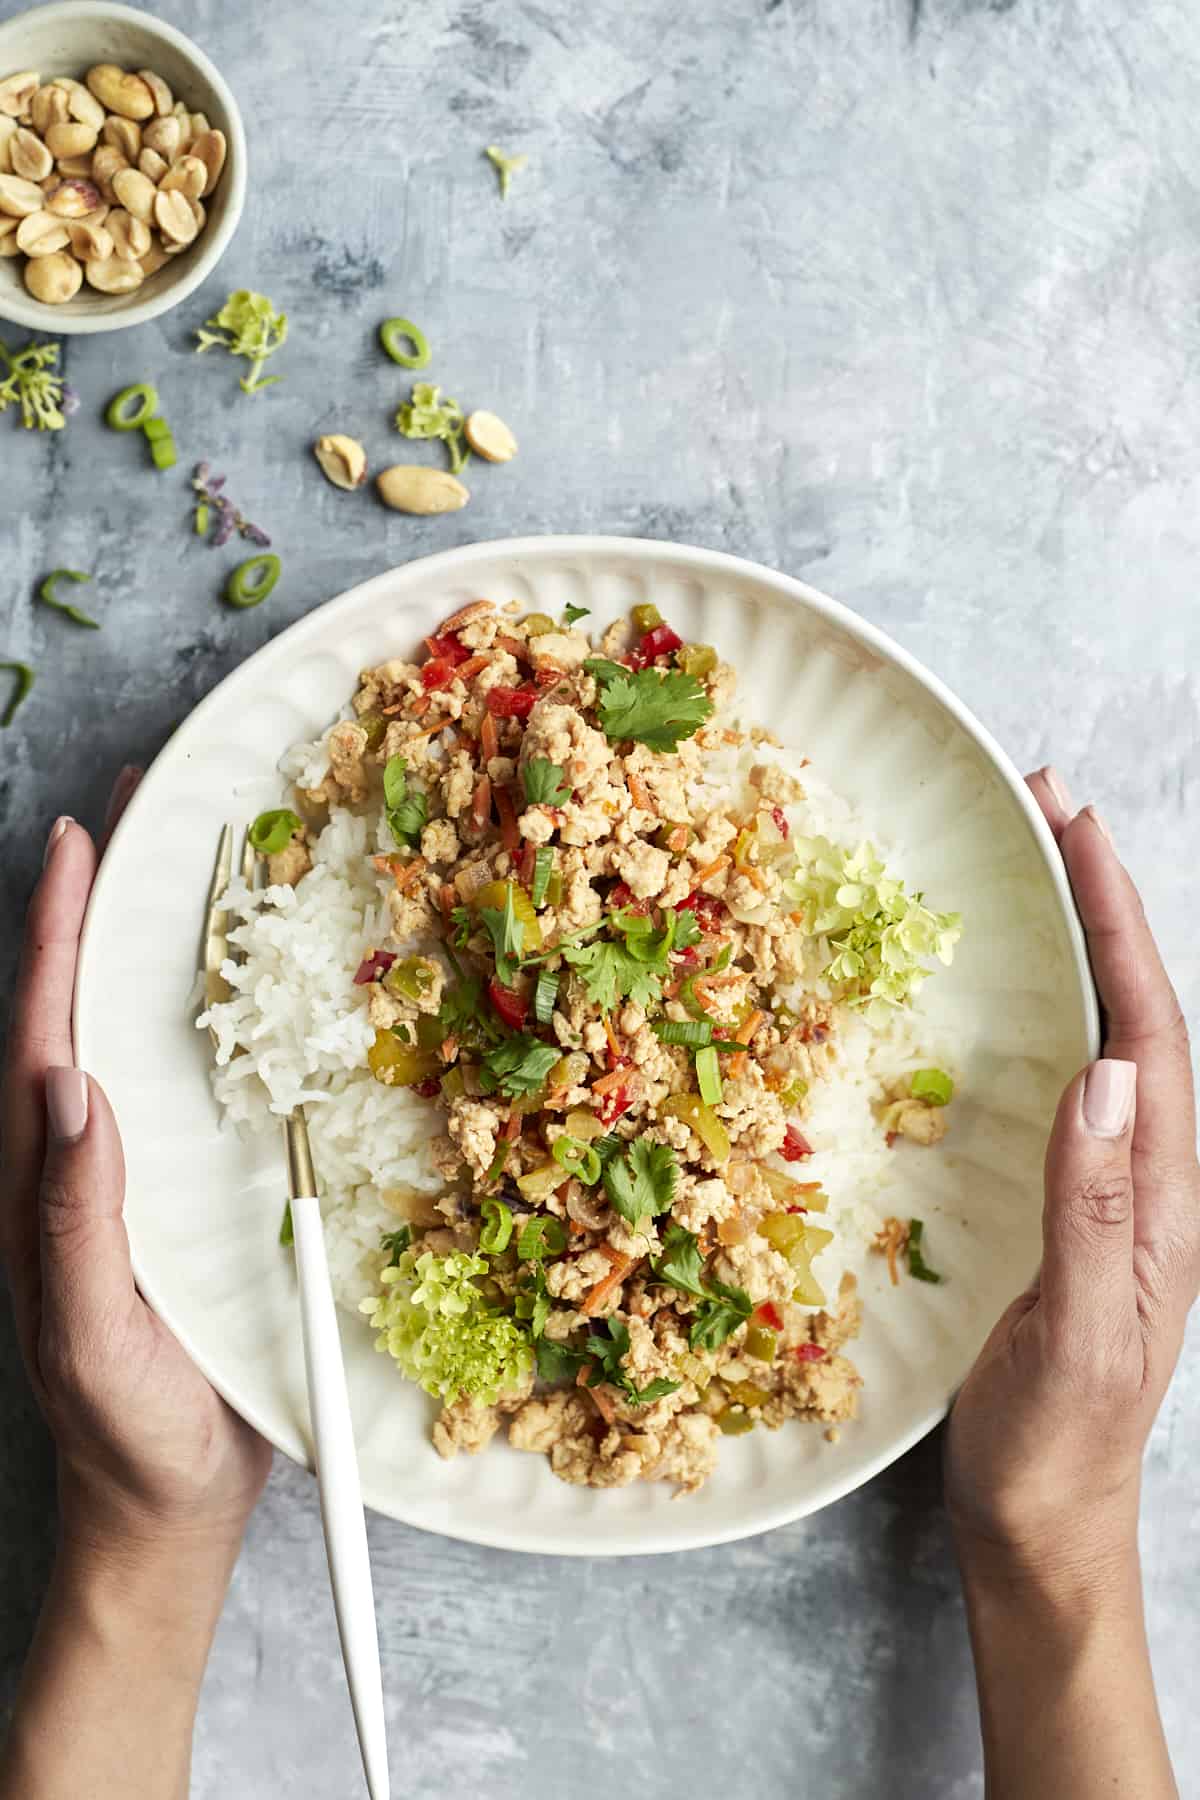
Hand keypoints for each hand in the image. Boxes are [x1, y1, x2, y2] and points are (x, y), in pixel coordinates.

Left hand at [1, 778, 270, 1565]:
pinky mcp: (182, 1201)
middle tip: (137, 812)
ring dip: (150, 947)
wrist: (168, 1509)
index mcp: (43, 1184)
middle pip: (81, 1008)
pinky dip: (202, 1020)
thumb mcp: (90, 1339)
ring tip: (184, 868)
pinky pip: (186, 1089)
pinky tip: (239, 990)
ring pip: (132, 1037)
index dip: (56, 935)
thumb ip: (72, 1222)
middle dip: (99, 906)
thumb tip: (71, 1091)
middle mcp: (81, 1163)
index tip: (78, 841)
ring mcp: (132, 1179)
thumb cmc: (126, 1436)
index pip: (43, 1034)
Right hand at [945, 771, 1199, 1583]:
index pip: (1149, 1028)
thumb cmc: (1059, 1440)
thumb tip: (1105, 1074)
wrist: (1045, 1518)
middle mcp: (1148, 1173)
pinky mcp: (1064, 1204)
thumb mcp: (1078, 1332)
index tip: (1071, 825)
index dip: (1115, 920)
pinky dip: (1042, 1011)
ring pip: (1103, 1035)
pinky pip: (1060, 1081)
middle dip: (1100, 899)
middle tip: (1045, 805)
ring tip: (1031, 866)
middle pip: (1135, 1009)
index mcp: (1165, 1193)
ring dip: (1074, 942)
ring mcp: (1109, 1187)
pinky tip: (1007, 993)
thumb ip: (1092, 1207)